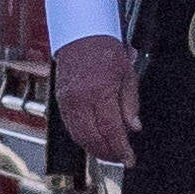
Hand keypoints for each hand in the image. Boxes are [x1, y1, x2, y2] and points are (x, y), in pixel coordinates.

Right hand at [53, 33, 139, 166]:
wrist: (81, 34)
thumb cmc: (105, 49)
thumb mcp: (127, 74)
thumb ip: (130, 103)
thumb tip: (134, 128)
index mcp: (99, 91)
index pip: (111, 130)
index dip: (121, 149)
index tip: (130, 159)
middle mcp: (80, 99)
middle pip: (93, 138)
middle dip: (108, 153)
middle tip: (121, 159)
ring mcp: (67, 101)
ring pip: (79, 136)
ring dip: (94, 149)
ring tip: (109, 153)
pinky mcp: (60, 101)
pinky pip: (70, 127)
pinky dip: (82, 138)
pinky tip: (94, 140)